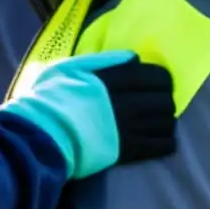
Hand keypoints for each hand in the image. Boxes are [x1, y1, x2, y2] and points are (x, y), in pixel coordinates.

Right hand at [0, 51, 175, 179]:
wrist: (41, 134)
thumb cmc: (51, 97)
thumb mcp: (69, 67)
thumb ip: (102, 60)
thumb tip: (134, 58)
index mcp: (114, 79)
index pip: (157, 77)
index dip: (161, 79)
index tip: (155, 82)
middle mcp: (128, 102)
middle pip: (166, 100)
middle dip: (163, 99)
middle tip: (155, 102)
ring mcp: (131, 128)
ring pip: (168, 122)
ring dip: (164, 120)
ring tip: (155, 121)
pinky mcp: (129, 151)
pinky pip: (163, 145)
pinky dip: (164, 140)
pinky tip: (156, 139)